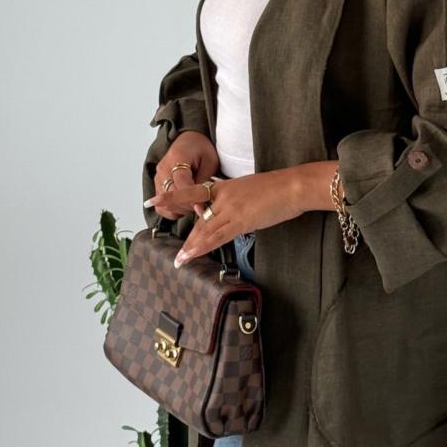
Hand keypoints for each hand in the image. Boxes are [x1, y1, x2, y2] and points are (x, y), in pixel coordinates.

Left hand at [144, 167, 304, 266]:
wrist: (292, 186)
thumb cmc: (278, 189)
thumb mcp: (250, 190)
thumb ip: (236, 201)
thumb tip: (232, 215)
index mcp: (224, 186)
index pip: (192, 192)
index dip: (172, 197)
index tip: (154, 201)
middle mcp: (223, 196)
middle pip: (197, 217)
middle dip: (184, 235)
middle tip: (172, 248)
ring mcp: (230, 208)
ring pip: (204, 230)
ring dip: (190, 247)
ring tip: (179, 260)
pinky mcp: (241, 220)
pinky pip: (217, 237)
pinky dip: (202, 247)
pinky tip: (192, 255)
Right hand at [150, 131, 220, 220]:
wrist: (189, 140)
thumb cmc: (201, 149)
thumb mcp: (210, 161)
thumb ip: (204, 181)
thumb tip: (201, 203)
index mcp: (177, 158)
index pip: (181, 183)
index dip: (191, 198)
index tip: (202, 209)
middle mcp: (163, 168)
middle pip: (171, 195)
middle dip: (188, 205)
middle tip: (203, 209)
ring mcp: (158, 177)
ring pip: (164, 203)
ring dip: (181, 209)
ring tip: (195, 206)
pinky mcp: (157, 185)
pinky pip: (160, 206)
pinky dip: (172, 211)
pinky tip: (185, 208)